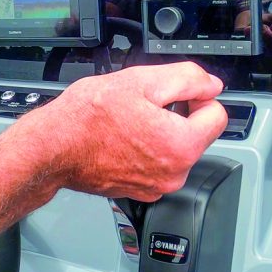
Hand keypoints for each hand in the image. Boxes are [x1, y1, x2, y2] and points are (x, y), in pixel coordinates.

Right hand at [23, 62, 227, 201]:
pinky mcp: (140, 191)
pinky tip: (124, 139)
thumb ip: (188, 80)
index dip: (198, 97)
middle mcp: (175, 173)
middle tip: (145, 106)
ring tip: (131, 123)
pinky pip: (158, 165)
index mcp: (182, 145)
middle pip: (197, 134)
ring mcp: (157, 186)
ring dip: (161, 133)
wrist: (53, 148)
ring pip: (176, 149)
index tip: (176, 94)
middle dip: (178, 116)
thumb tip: (212, 85)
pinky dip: (147, 151)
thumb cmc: (88, 117)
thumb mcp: (142, 80)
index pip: (218, 114)